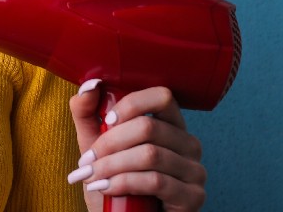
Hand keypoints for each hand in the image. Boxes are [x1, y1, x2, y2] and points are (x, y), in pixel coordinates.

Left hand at [68, 81, 206, 211]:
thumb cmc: (115, 184)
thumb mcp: (96, 147)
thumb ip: (88, 115)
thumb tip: (88, 86)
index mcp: (171, 125)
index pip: (162, 96)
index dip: (131, 105)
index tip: (105, 122)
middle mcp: (188, 143)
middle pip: (150, 127)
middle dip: (110, 143)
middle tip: (88, 160)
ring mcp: (195, 170)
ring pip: (150, 155)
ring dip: (112, 166)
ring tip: (92, 177)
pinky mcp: (193, 196)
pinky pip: (156, 181)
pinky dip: (124, 183)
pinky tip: (107, 189)